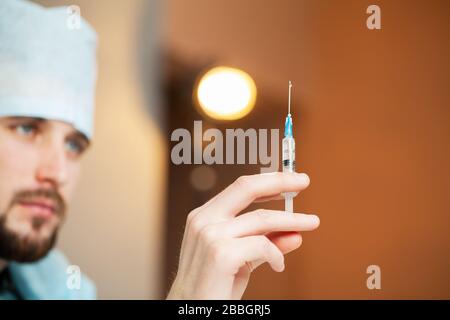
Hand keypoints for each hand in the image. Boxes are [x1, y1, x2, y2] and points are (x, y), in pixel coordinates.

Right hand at [166, 172, 319, 298]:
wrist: (191, 311)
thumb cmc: (213, 286)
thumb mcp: (241, 259)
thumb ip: (265, 243)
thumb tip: (296, 234)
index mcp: (203, 216)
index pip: (239, 188)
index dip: (268, 181)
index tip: (290, 180)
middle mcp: (203, 220)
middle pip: (246, 188)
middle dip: (279, 181)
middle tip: (304, 180)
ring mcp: (210, 235)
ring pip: (262, 219)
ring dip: (292, 220)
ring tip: (311, 223)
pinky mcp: (220, 253)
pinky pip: (262, 246)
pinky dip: (277, 255)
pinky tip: (279, 265)